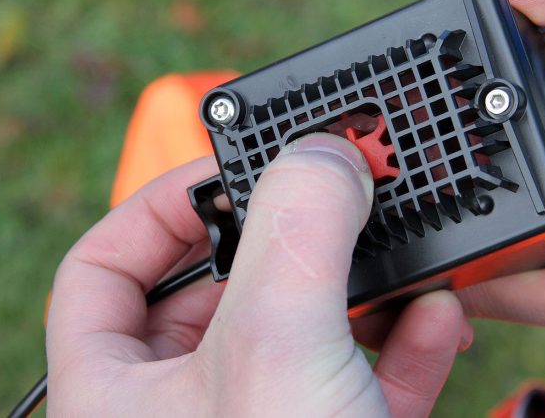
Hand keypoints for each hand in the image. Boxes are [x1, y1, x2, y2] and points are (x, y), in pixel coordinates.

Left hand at [46, 134, 468, 415]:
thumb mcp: (279, 354)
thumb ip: (298, 234)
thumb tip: (326, 153)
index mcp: (120, 394)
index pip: (104, 269)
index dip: (158, 205)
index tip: (230, 171)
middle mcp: (189, 410)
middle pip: (223, 287)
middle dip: (291, 236)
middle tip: (337, 191)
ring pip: (306, 326)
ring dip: (360, 281)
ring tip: (401, 243)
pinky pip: (364, 375)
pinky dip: (403, 340)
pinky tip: (441, 316)